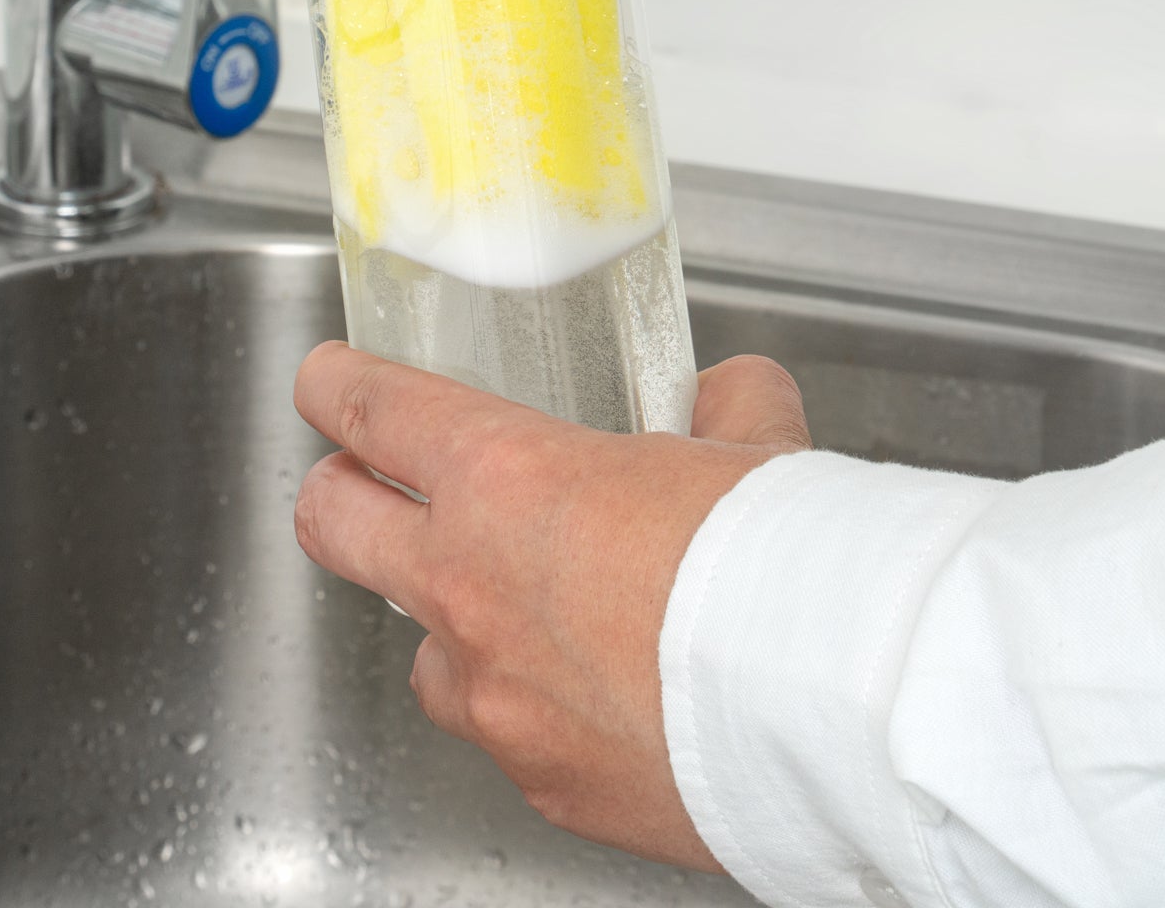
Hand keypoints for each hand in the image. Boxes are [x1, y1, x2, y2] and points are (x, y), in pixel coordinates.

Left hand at [292, 344, 812, 866]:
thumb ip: (724, 406)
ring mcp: (495, 697)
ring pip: (421, 650)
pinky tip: (607, 695)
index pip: (372, 409)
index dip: (334, 386)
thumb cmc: (784, 566)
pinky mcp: (541, 784)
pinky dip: (539, 708)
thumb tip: (726, 396)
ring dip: (452, 621)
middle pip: (333, 525)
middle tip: (360, 483)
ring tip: (525, 610)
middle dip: (337, 495)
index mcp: (506, 479)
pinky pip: (508, 735)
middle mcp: (471, 587)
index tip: (326, 380)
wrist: (838, 709)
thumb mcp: (754, 446)